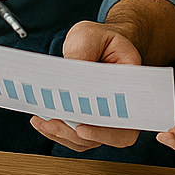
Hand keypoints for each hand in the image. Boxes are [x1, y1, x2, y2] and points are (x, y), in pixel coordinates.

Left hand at [30, 21, 142, 151]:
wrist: (97, 43)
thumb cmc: (99, 39)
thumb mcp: (90, 35)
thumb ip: (83, 49)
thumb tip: (69, 71)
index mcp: (131, 81)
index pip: (127, 115)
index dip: (107, 130)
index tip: (81, 128)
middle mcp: (124, 104)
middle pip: (111, 135)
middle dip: (79, 135)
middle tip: (53, 123)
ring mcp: (108, 115)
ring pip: (92, 139)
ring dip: (65, 135)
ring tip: (42, 121)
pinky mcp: (91, 119)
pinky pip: (78, 137)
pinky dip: (60, 133)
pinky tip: (43, 122)